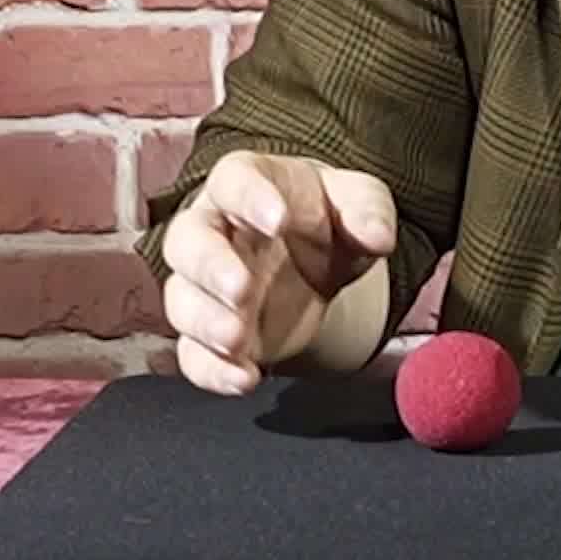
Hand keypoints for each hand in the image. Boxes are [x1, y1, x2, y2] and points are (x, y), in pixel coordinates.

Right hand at [155, 150, 396, 394]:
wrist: (313, 259)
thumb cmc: (325, 217)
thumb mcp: (357, 201)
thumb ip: (367, 209)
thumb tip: (378, 235)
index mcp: (247, 184)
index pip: (233, 180)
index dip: (249, 198)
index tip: (278, 220)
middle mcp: (213, 231)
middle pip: (187, 242)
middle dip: (209, 267)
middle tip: (241, 289)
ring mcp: (206, 286)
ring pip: (182, 300)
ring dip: (204, 323)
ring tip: (237, 340)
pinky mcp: (211, 332)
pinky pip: (193, 353)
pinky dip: (212, 370)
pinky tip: (244, 379)